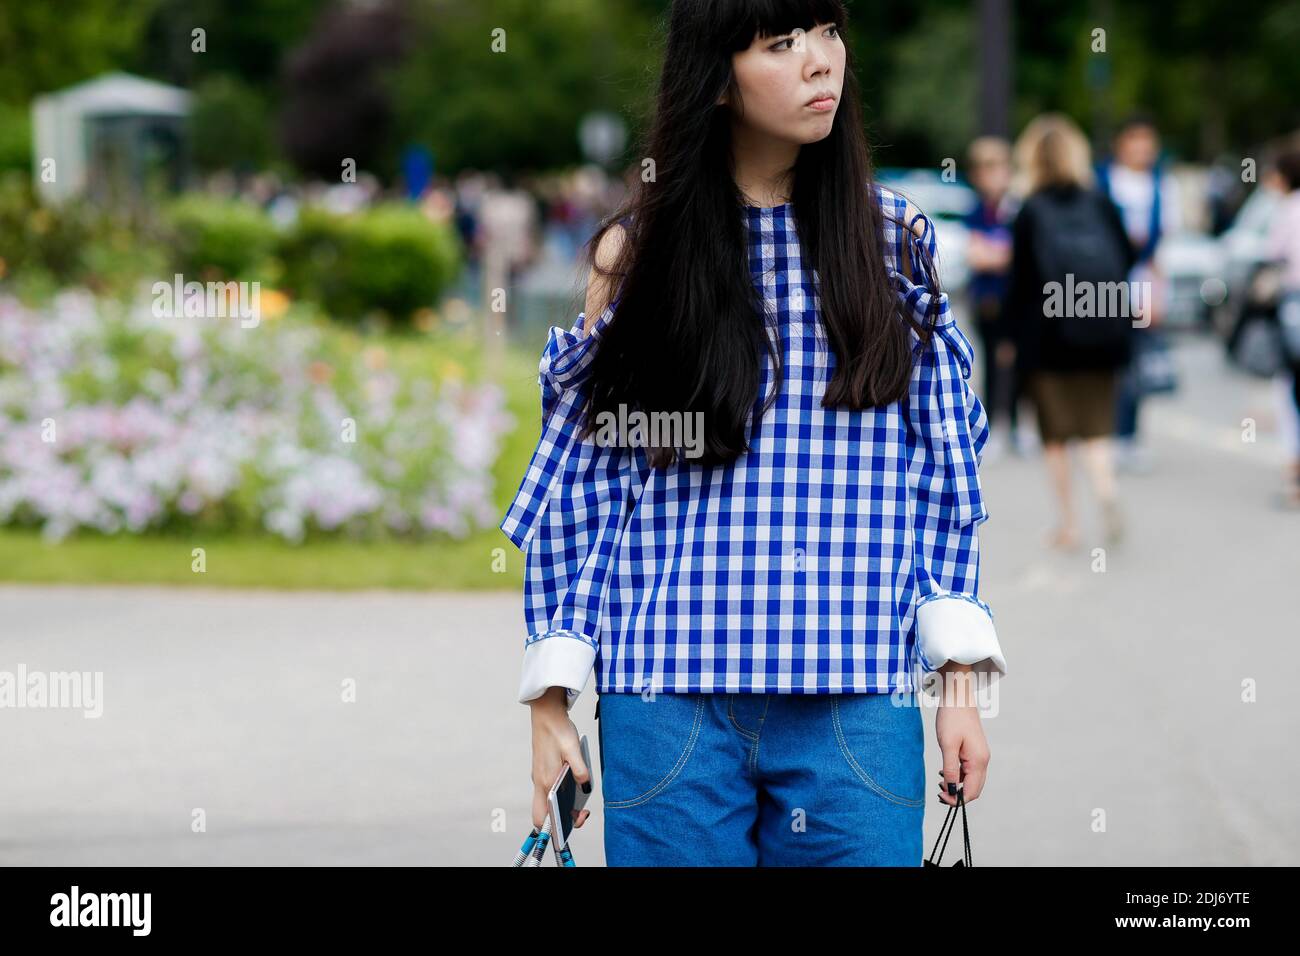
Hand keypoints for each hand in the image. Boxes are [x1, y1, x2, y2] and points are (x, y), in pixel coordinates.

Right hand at [528, 686, 592, 829]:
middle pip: (544, 813)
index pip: (541, 817)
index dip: (554, 827)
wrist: (546, 714)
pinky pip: (551, 788)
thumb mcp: (573, 749)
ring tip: (581, 799)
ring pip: (548, 801)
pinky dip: (561, 793)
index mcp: (545, 781)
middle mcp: (540, 782)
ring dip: (563, 805)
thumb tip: (585, 786)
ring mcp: (540, 776)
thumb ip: (579, 770)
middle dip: (561, 819)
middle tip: (581, 812)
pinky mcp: (544, 770)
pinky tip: (575, 783)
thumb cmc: (557, 730)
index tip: (574, 822)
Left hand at [933, 667, 990, 806]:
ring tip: (939, 783)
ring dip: (957, 785)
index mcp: (978, 761)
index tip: (941, 797)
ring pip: (971, 780)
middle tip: (939, 794)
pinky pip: (969, 770)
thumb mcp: (947, 745)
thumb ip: (949, 769)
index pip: (972, 791)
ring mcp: (980, 756)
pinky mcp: (975, 751)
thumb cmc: (952, 718)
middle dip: (958, 795)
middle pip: (974, 789)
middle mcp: (983, 761)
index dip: (957, 800)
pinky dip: (958, 775)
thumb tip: (951, 790)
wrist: (958, 697)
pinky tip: (944, 771)